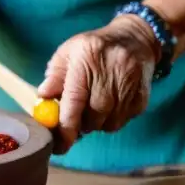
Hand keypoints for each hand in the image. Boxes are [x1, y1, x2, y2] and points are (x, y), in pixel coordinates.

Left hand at [37, 15, 161, 153]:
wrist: (135, 39)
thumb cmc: (93, 48)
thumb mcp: (68, 53)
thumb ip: (54, 76)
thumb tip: (42, 99)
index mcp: (87, 58)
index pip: (75, 100)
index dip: (66, 126)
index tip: (59, 144)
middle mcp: (111, 72)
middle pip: (93, 116)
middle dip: (81, 124)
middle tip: (75, 118)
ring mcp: (130, 85)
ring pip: (109, 123)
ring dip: (97, 123)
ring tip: (93, 106)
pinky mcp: (142, 97)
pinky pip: (123, 121)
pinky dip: (112, 119)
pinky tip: (110, 104)